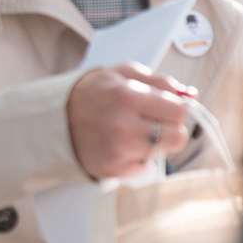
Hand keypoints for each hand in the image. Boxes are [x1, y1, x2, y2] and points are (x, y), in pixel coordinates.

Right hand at [67, 62, 193, 179]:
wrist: (53, 119)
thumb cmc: (90, 94)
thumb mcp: (120, 74)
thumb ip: (158, 81)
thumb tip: (190, 94)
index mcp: (127, 96)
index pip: (179, 110)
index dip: (176, 109)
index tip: (165, 109)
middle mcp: (123, 125)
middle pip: (177, 136)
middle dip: (169, 129)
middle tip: (152, 124)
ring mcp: (117, 149)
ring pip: (161, 152)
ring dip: (152, 144)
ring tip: (133, 134)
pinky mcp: (112, 168)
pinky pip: (144, 168)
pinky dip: (136, 159)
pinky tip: (120, 147)